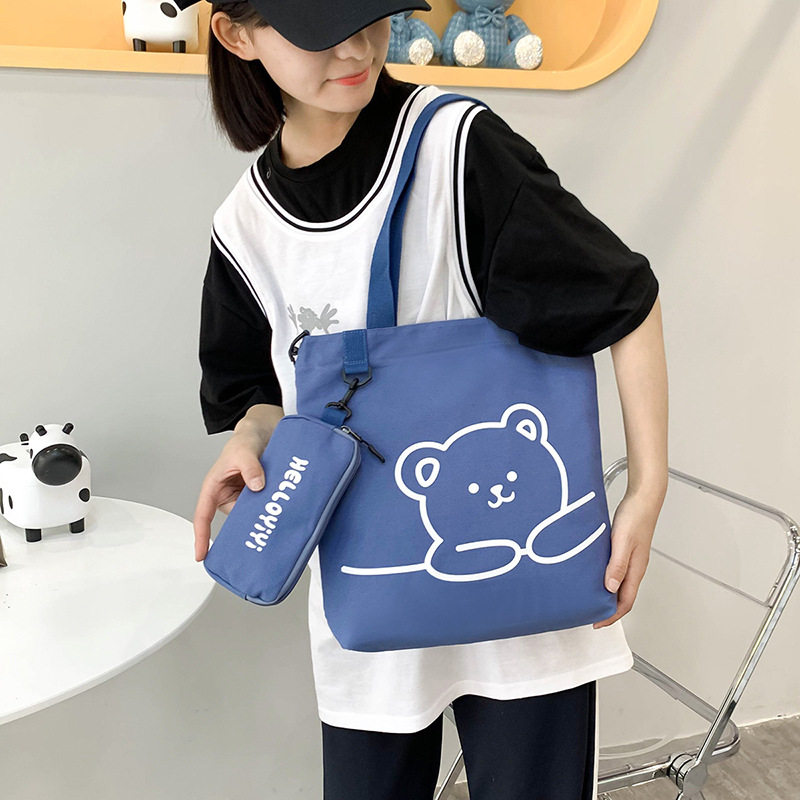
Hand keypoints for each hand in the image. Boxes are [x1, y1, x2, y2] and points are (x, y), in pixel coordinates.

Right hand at [192, 429, 269, 561]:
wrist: (265, 431)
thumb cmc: (245, 439)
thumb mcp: (245, 451)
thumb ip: (251, 467)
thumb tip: (257, 486)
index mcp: (214, 487)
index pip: (203, 516)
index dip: (201, 537)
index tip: (201, 555)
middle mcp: (227, 495)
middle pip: (234, 518)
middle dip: (246, 524)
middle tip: (261, 522)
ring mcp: (243, 497)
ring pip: (251, 513)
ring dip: (262, 511)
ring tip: (275, 503)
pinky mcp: (258, 496)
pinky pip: (263, 506)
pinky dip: (271, 506)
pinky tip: (281, 503)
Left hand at [592, 490, 660, 628]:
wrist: (643, 497)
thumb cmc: (636, 516)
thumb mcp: (623, 541)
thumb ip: (617, 564)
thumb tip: (610, 588)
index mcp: (636, 570)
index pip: (625, 602)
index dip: (611, 616)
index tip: (597, 623)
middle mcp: (635, 567)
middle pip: (623, 596)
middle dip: (608, 609)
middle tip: (590, 613)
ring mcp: (631, 559)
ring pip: (619, 584)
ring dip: (606, 594)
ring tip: (590, 598)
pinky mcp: (626, 549)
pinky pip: (616, 570)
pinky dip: (606, 578)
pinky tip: (594, 573)